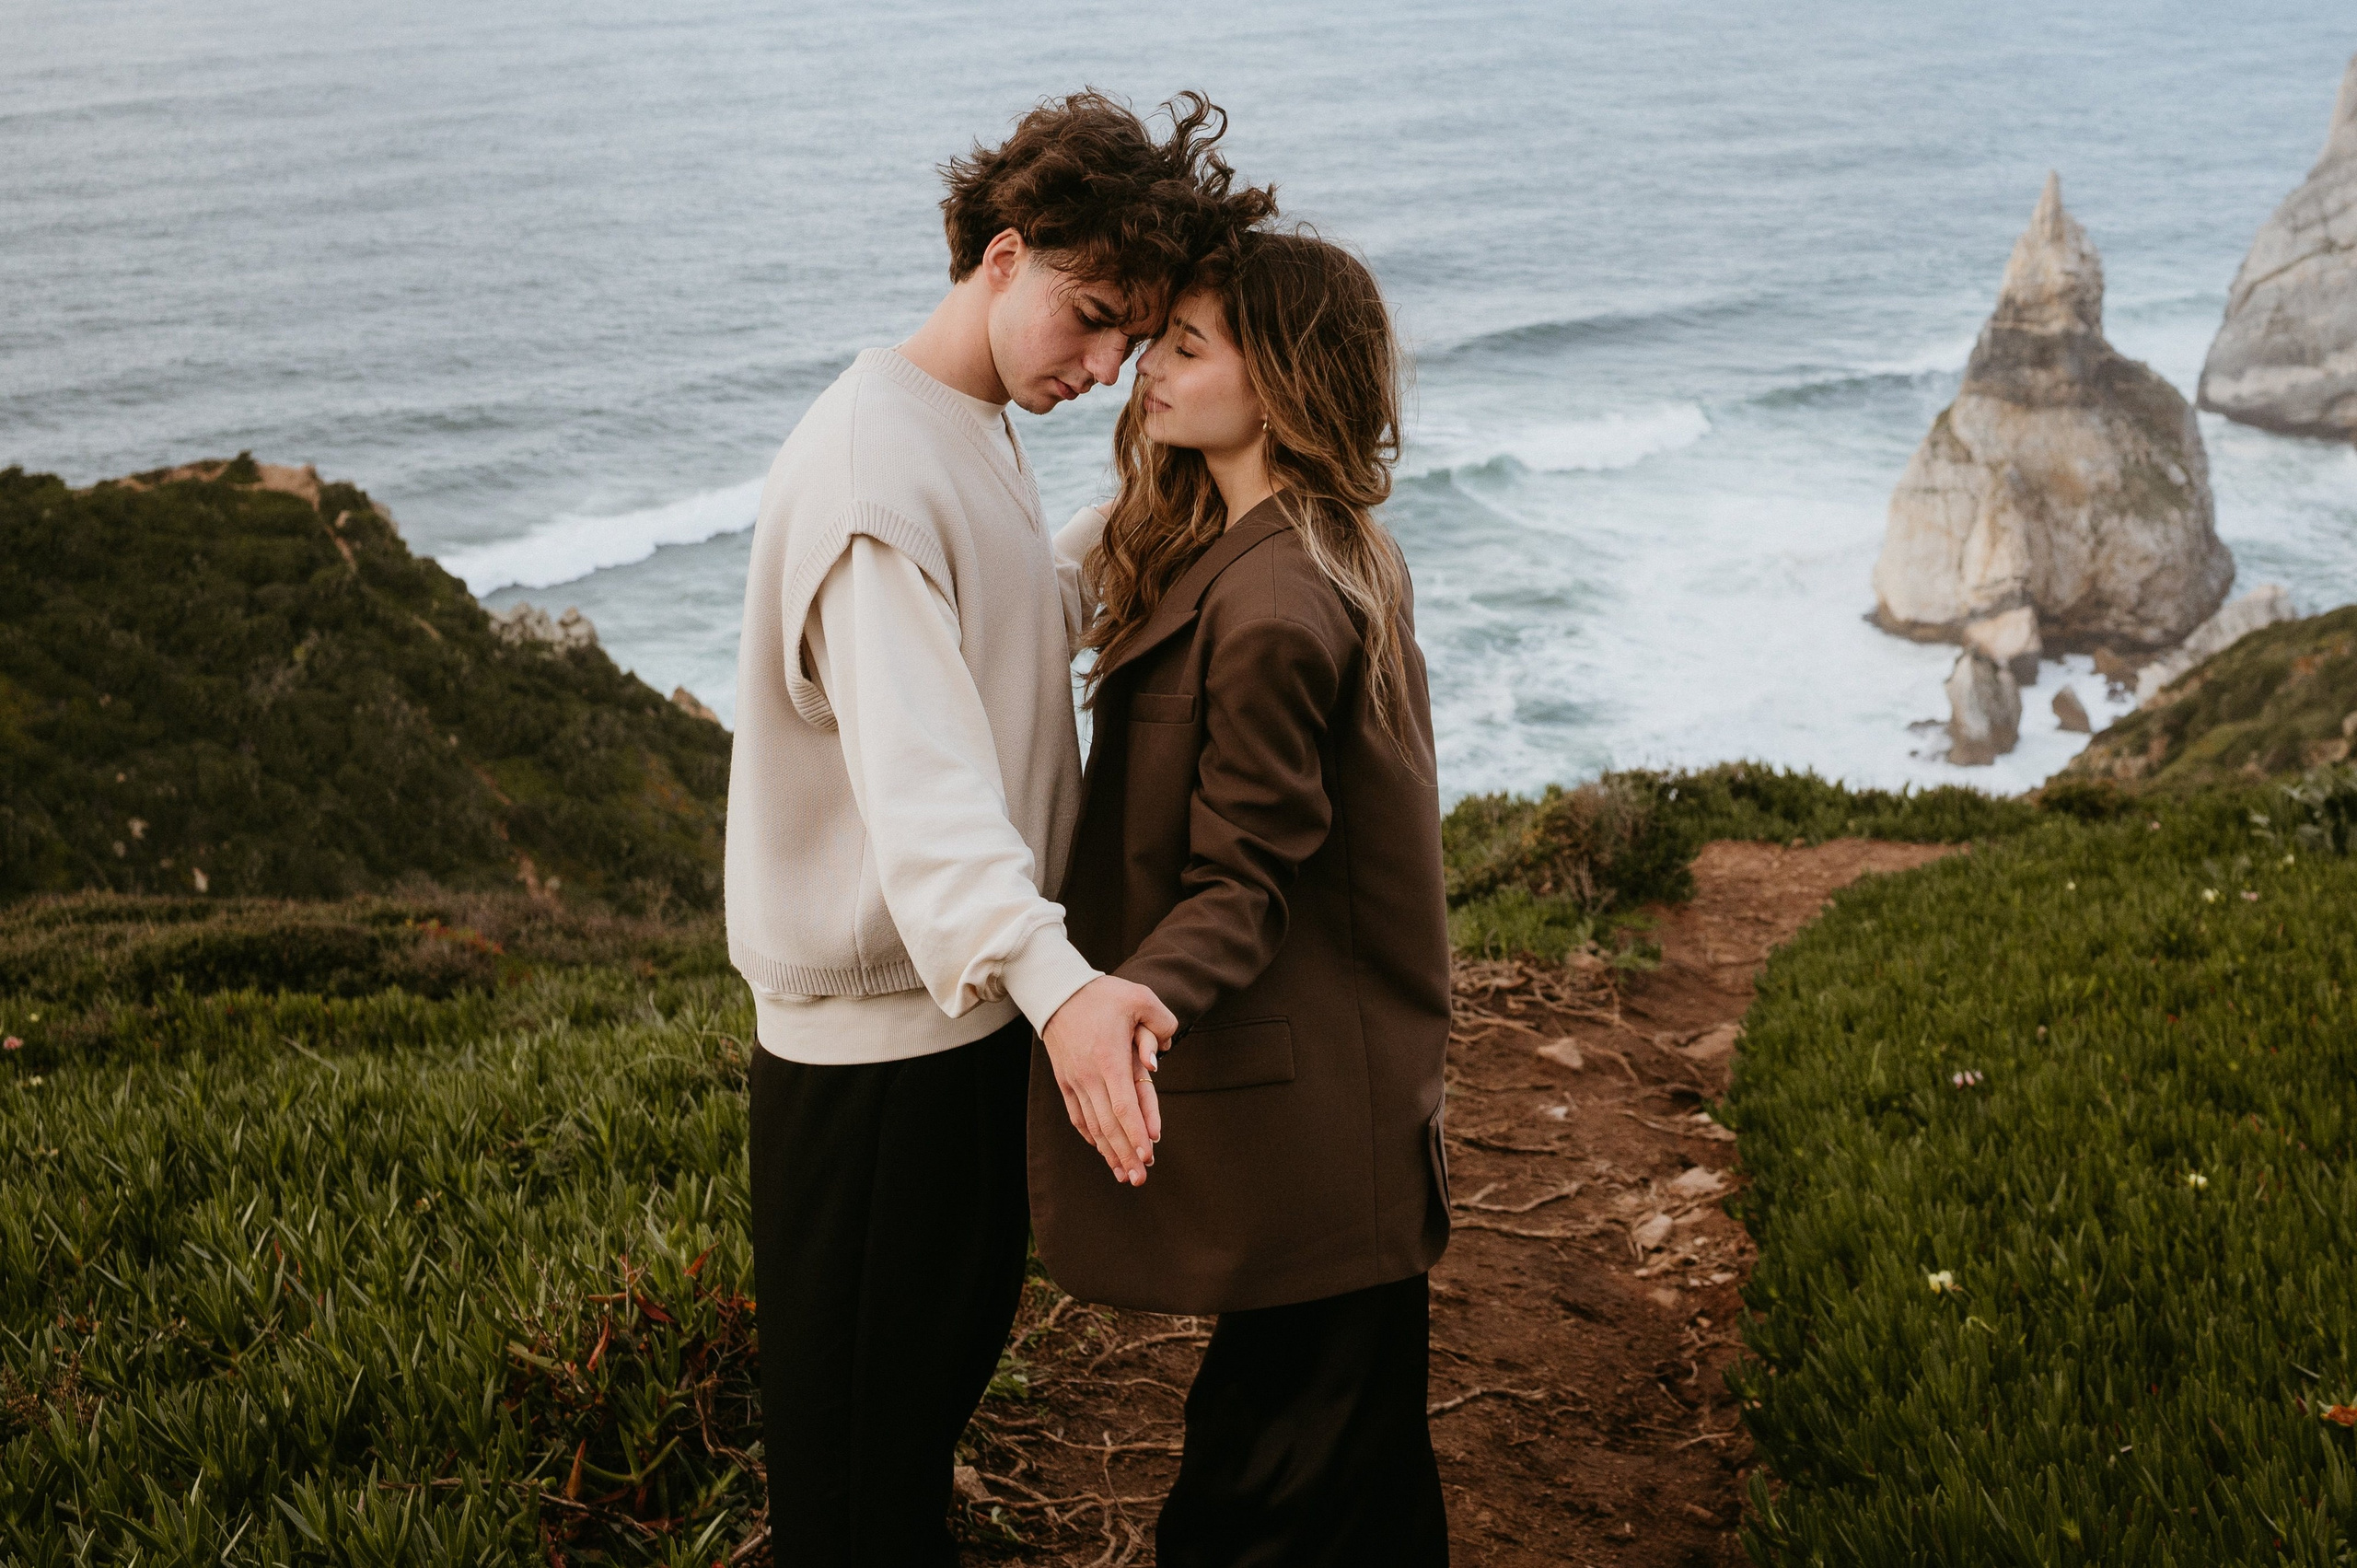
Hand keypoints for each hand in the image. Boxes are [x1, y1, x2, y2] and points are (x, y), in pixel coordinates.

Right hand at [1041, 976, 1175, 1185]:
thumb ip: (1161, 1020)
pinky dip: (1090, 1135)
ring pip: (1093, 1125)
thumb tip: (1167, 1046)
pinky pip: (1078, 1115)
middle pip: (1109, 1124)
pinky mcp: (1065, 1080)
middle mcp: (1090, 1076)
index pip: (1125, 1106)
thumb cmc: (1103, 994)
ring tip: (1124, 1174)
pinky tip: (1101, 1150)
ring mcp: (1075, 1080)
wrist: (1057, 990)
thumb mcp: (1139, 996)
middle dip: (1126, 1154)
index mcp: (1110, 1059)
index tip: (1148, 1155)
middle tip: (1141, 1178)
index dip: (1137, 1133)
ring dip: (1109, 1152)